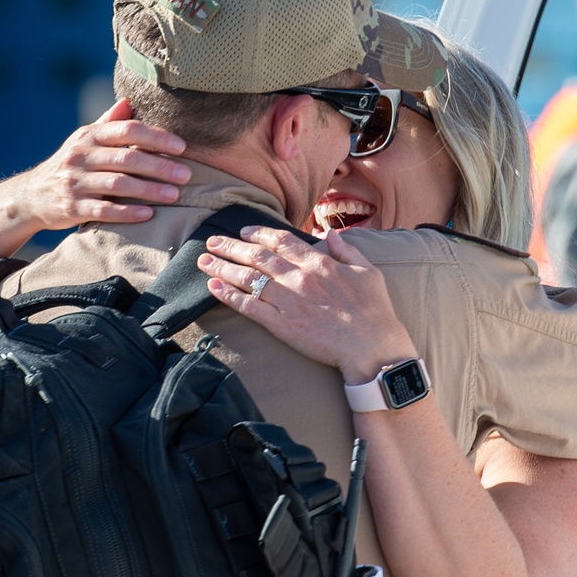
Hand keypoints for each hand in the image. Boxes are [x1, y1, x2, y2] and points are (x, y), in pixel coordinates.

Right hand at [18, 99, 190, 228]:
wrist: (31, 196)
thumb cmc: (69, 166)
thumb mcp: (84, 141)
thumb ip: (108, 123)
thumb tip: (130, 101)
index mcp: (89, 136)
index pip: (127, 130)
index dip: (156, 137)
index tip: (181, 146)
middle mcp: (80, 156)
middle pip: (127, 158)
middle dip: (160, 166)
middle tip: (186, 175)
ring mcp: (75, 182)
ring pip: (118, 184)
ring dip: (149, 190)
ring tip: (174, 195)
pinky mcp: (72, 207)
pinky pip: (104, 210)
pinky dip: (127, 212)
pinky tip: (148, 214)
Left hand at [197, 225, 414, 380]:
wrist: (371, 346)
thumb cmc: (374, 310)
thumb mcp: (367, 270)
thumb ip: (346, 249)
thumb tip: (330, 234)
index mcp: (318, 262)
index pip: (281, 241)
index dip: (259, 233)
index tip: (244, 231)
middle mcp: (298, 277)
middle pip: (257, 255)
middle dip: (231, 246)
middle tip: (212, 240)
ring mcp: (287, 301)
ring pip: (247, 278)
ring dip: (222, 266)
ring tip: (203, 260)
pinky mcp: (281, 324)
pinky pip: (248, 306)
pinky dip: (228, 294)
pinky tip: (212, 286)